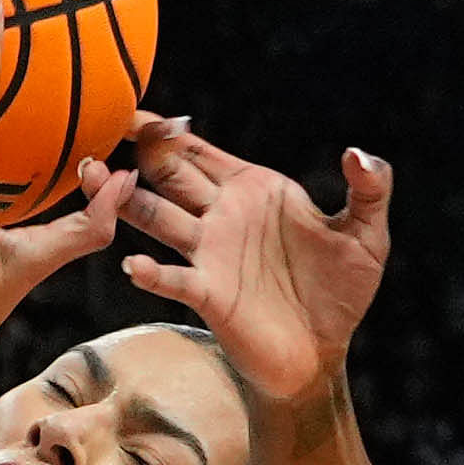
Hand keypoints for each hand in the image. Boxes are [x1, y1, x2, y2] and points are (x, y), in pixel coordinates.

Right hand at [118, 122, 390, 413]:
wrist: (322, 355)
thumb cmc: (341, 294)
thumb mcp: (367, 237)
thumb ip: (370, 189)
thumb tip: (357, 153)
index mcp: (253, 189)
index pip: (199, 151)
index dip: (168, 130)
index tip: (135, 109)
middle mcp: (221, 216)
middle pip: (167, 175)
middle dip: (136, 152)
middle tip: (101, 129)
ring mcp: (209, 254)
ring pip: (156, 217)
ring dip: (125, 200)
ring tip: (94, 178)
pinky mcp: (208, 294)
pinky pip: (172, 278)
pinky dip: (151, 271)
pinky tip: (133, 263)